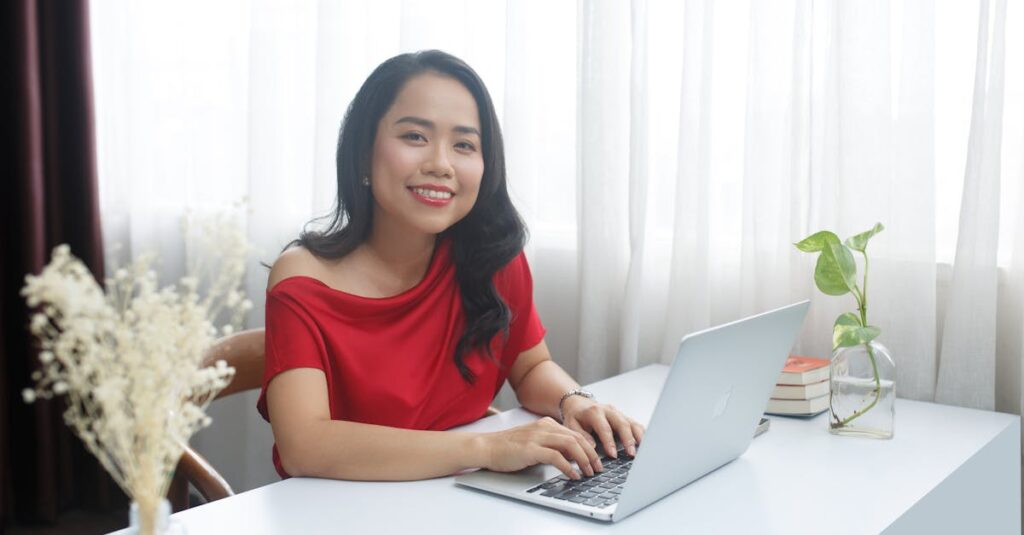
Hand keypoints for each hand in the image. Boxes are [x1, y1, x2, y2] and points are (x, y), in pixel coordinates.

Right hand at [480, 417, 602, 479]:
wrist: (487, 447)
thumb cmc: (508, 447)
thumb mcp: (534, 442)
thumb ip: (552, 445)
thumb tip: (572, 457)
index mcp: (546, 424)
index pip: (575, 433)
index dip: (589, 447)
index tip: (596, 460)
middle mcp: (544, 427)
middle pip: (577, 438)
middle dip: (591, 454)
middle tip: (598, 468)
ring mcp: (537, 437)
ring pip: (570, 444)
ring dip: (584, 460)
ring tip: (589, 472)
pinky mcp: (531, 449)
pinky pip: (556, 457)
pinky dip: (568, 467)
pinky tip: (573, 475)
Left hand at [561, 396, 645, 457]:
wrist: (579, 404)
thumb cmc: (575, 417)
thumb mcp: (571, 425)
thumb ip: (581, 435)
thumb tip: (592, 446)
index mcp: (594, 412)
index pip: (604, 428)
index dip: (609, 442)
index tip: (613, 454)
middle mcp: (608, 410)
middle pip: (622, 424)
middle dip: (628, 440)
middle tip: (631, 454)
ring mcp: (618, 413)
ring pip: (631, 423)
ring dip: (638, 437)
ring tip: (643, 450)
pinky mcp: (623, 416)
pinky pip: (635, 424)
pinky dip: (641, 433)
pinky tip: (646, 443)